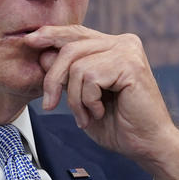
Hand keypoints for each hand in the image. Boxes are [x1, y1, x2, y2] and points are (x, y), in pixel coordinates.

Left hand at [24, 26, 178, 179]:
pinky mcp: (130, 65)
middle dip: (54, 78)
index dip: (52, 35)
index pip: (75, 33)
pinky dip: (87, 100)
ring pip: (76, 65)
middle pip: (70, 47)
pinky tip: (100, 112)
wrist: (148, 146)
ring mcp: (127, 51)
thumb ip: (66, 74)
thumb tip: (41, 53)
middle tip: (49, 104)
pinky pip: (89, 77)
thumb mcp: (82, 95)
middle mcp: (122, 42)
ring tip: (87, 115)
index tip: (30, 41)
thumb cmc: (118, 123)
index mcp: (112, 45)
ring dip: (74, 98)